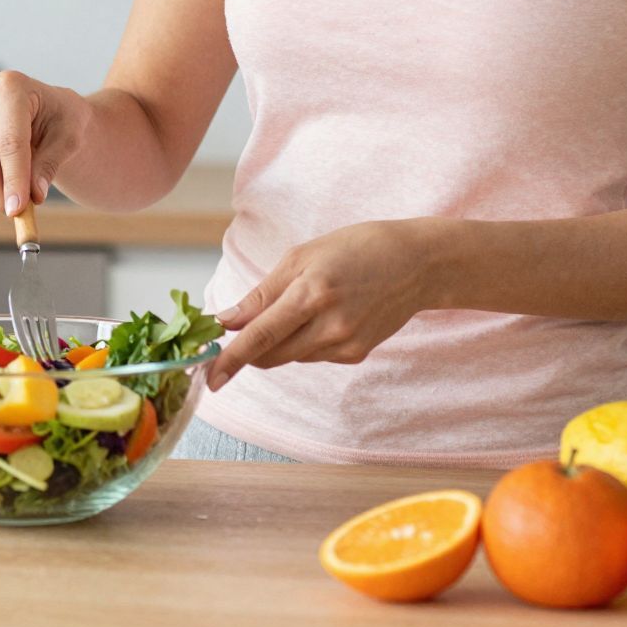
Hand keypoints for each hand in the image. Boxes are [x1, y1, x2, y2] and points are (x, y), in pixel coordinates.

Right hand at [0, 70, 91, 218]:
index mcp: (12, 86)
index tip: (18, 210)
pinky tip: (5, 177)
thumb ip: (49, 165)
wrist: (47, 111)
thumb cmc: (62, 120)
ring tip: (21, 193)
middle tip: (17, 214)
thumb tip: (34, 195)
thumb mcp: (69, 139)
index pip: (10, 142)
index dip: (14, 179)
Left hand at [206, 218, 440, 391]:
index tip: (210, 377)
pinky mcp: (356, 355)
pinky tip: (325, 316)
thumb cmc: (355, 248)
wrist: (415, 264)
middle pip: (271, 355)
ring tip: (301, 305)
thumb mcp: (301, 256)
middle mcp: (330, 325)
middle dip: (250, 349)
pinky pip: (313, 356)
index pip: (260, 336)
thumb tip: (228, 321)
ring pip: (291, 356)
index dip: (231, 359)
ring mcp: (346, 344)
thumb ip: (262, 294)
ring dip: (280, 341)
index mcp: (311, 293)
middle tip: (239, 330)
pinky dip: (305, 342)